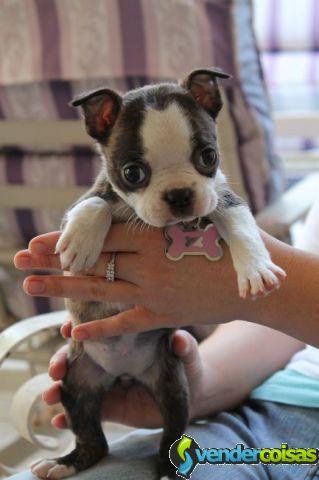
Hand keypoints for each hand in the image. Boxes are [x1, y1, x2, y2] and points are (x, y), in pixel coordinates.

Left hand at [14, 226, 244, 339]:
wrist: (252, 282)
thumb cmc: (225, 244)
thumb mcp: (196, 218)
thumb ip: (167, 212)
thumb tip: (145, 199)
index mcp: (154, 237)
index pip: (100, 235)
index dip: (66, 236)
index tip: (39, 238)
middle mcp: (146, 264)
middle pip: (90, 260)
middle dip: (51, 259)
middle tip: (18, 259)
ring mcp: (151, 292)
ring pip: (97, 289)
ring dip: (61, 287)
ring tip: (29, 286)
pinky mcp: (161, 316)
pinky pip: (123, 324)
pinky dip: (98, 329)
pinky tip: (72, 331)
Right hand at [44, 327, 206, 428]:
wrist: (192, 394)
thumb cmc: (186, 365)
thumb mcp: (186, 355)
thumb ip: (182, 347)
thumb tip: (179, 339)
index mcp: (123, 338)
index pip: (95, 328)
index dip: (77, 326)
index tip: (66, 328)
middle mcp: (110, 358)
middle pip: (78, 356)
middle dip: (61, 360)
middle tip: (56, 370)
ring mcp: (107, 382)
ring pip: (76, 383)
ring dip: (59, 389)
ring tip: (51, 396)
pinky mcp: (110, 405)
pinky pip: (86, 409)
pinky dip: (70, 416)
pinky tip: (60, 421)